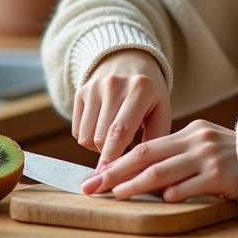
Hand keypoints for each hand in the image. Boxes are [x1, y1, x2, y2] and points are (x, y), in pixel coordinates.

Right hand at [73, 49, 171, 168]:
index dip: (114, 158)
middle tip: (121, 157)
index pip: (120, 131)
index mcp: (140, 89)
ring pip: (85, 137)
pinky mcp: (80, 91)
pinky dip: (88, 137)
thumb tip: (137, 174)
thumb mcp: (161, 112)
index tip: (112, 177)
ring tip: (114, 138)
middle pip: (101, 138)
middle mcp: (114, 85)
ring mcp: (94, 87)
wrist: (129, 60)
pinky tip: (103, 128)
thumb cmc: (149, 95)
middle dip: (109, 155)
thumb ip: (153, 142)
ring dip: (98, 147)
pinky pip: (76, 130)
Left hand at [80, 120, 237, 202]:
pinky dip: (174, 193)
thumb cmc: (234, 158)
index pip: (146, 146)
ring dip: (137, 183)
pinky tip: (161, 200)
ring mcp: (209, 157)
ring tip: (118, 193)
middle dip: (117, 171)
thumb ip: (178, 155)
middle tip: (94, 185)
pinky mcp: (222, 175)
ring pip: (164, 170)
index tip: (96, 174)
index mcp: (190, 131)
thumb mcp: (204, 146)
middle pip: (148, 155)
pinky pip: (192, 185)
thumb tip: (143, 174)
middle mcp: (196, 140)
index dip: (118, 160)